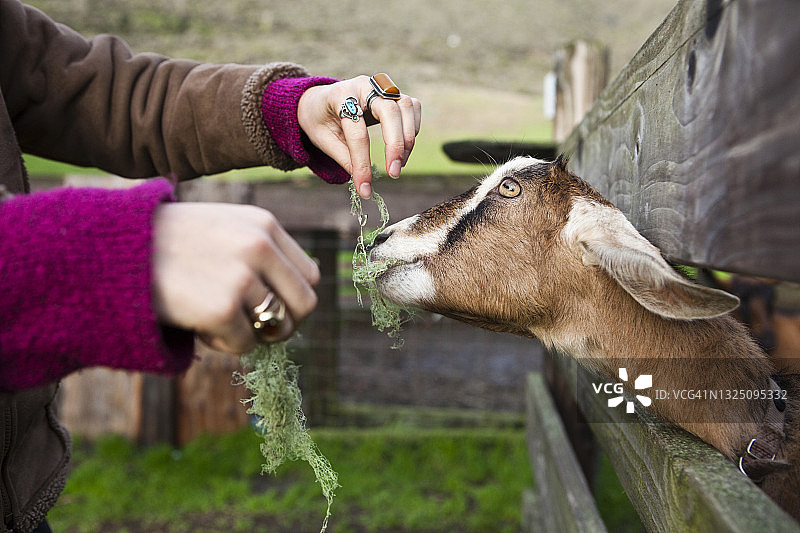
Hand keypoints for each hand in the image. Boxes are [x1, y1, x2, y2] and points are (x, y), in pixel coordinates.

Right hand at [152, 203, 319, 352]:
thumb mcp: (221, 229)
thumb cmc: (165, 244)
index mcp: (263, 224)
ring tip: (215, 321)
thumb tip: (292, 304)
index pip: (309, 275)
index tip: (272, 309)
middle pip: (305, 305)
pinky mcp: (222, 308)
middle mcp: (259, 246)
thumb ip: (260, 253)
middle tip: (256, 329)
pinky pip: (245, 345)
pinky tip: (198, 326)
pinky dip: (224, 345)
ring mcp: (242, 277)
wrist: (111, 251)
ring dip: (249, 334)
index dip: (293, 299)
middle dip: (284, 324)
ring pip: (275, 328)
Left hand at [297, 75, 421, 198]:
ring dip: (407, 139)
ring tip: (399, 164)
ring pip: (406, 106)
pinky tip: (403, 149)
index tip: (365, 189)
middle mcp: (364, 85)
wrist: (320, 100)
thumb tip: (364, 181)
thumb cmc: (320, 120)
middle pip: (389, 111)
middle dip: (395, 145)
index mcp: (340, 95)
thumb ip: (343, 158)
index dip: (362, 162)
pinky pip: (413, 107)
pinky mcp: (394, 93)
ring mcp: (381, 86)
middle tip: (394, 173)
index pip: (357, 132)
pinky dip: (412, 128)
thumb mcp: (323, 140)